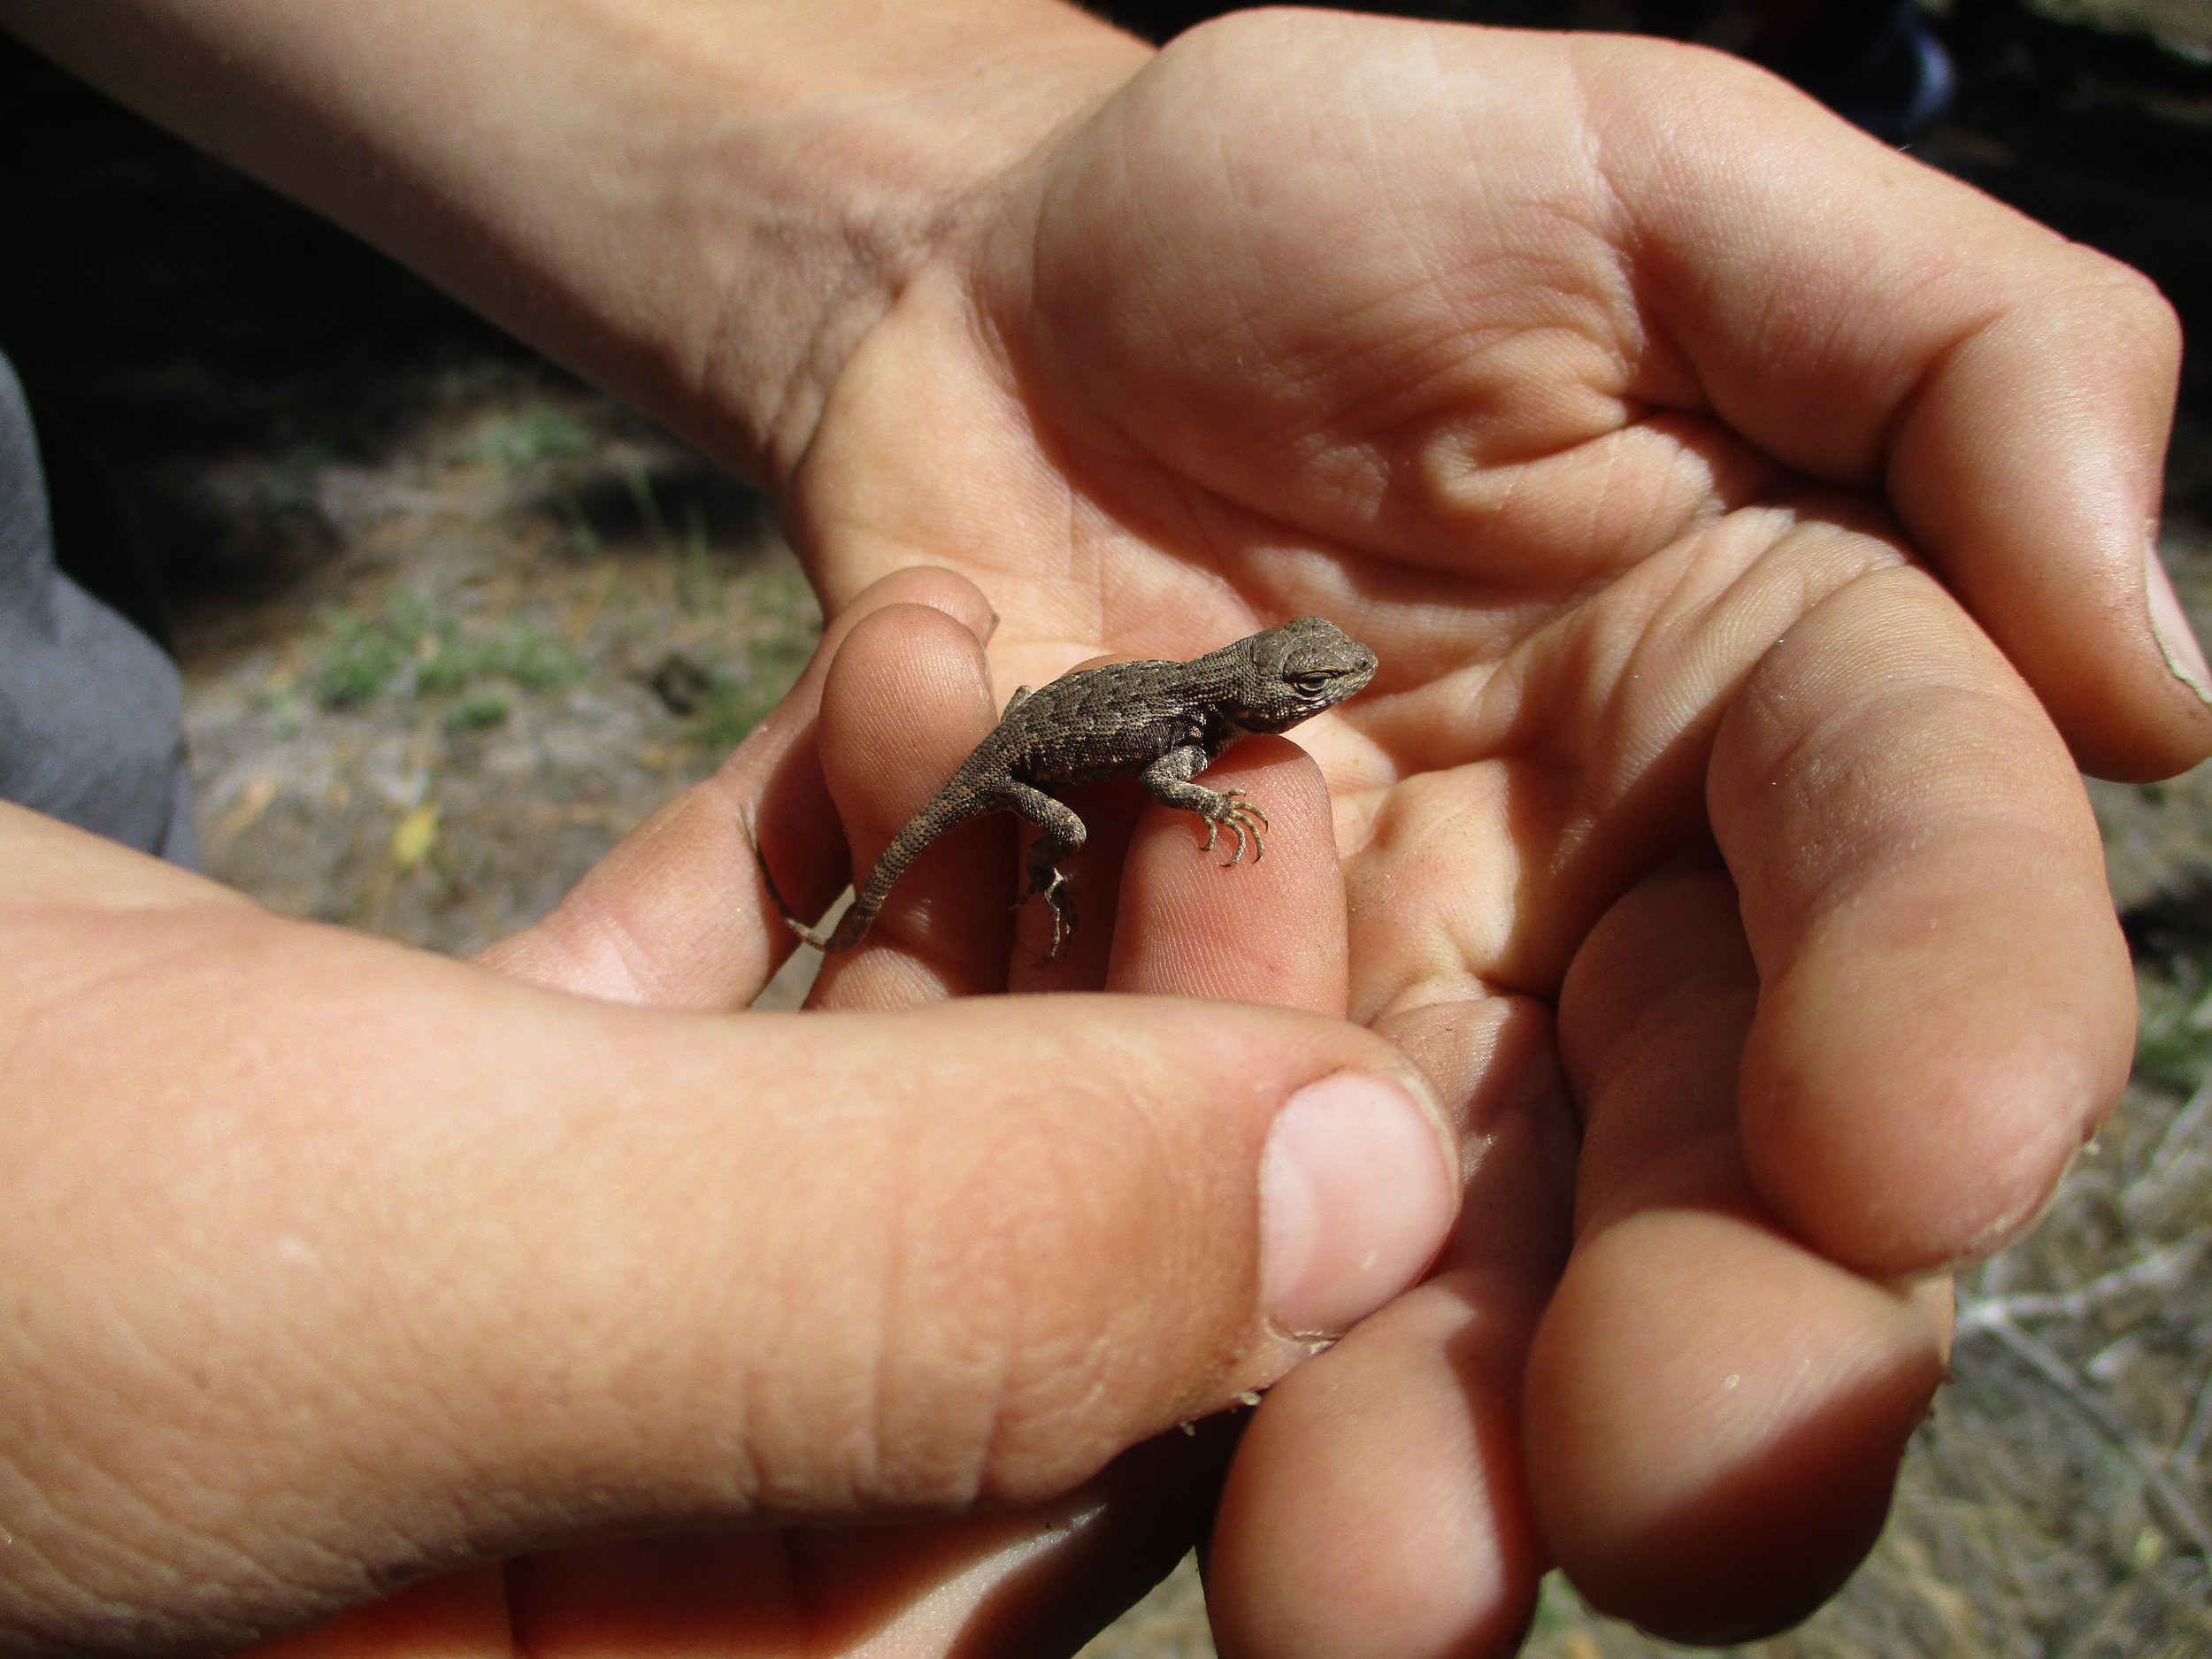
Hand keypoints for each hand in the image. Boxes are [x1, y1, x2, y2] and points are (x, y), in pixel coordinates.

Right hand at [0, 573, 1456, 1656]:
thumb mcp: (374, 1271)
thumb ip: (886, 1281)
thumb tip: (1368, 1201)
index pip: (1032, 1529)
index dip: (1213, 1229)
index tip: (1296, 922)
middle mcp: (581, 1601)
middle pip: (977, 1326)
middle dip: (1110, 1030)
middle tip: (1215, 753)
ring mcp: (513, 1390)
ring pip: (860, 1155)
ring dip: (970, 907)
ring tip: (1017, 676)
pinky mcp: (430, 1177)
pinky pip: (701, 1041)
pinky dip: (792, 867)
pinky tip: (878, 699)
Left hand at [760, 13, 2192, 1647]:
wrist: (972, 304)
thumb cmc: (1307, 211)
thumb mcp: (1645, 180)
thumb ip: (1954, 352)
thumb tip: (2161, 688)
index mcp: (1784, 702)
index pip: (1923, 890)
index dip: (1949, 1029)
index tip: (1904, 1158)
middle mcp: (1614, 923)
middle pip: (1713, 1181)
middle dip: (1719, 1356)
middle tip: (1662, 1501)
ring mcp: (1374, 1034)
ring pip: (1450, 1284)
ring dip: (1427, 1449)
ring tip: (1363, 1590)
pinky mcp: (1137, 1090)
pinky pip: (1151, 1223)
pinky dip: (1128, 1302)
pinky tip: (1067, 1366)